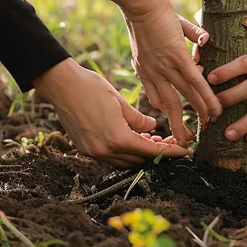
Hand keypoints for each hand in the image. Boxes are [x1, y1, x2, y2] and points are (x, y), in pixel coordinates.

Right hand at [33, 59, 190, 167]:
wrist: (61, 85)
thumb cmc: (91, 87)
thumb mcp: (120, 102)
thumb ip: (138, 120)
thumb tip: (152, 129)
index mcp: (117, 138)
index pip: (151, 152)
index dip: (171, 152)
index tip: (185, 152)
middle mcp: (105, 151)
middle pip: (138, 160)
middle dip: (157, 154)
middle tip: (170, 142)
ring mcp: (93, 152)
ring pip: (124, 161)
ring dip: (140, 154)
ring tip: (152, 141)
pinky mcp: (85, 149)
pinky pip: (111, 157)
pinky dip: (125, 151)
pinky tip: (133, 139)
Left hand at [124, 0, 221, 144]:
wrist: (139, 3)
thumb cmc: (146, 10)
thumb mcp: (158, 29)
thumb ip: (184, 35)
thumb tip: (204, 40)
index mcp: (144, 69)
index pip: (156, 95)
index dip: (166, 109)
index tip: (174, 119)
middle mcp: (153, 73)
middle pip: (168, 104)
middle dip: (177, 123)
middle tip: (186, 139)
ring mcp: (165, 66)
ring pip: (185, 95)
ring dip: (199, 110)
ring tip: (209, 124)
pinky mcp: (177, 57)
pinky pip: (194, 81)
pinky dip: (205, 95)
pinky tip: (213, 106)